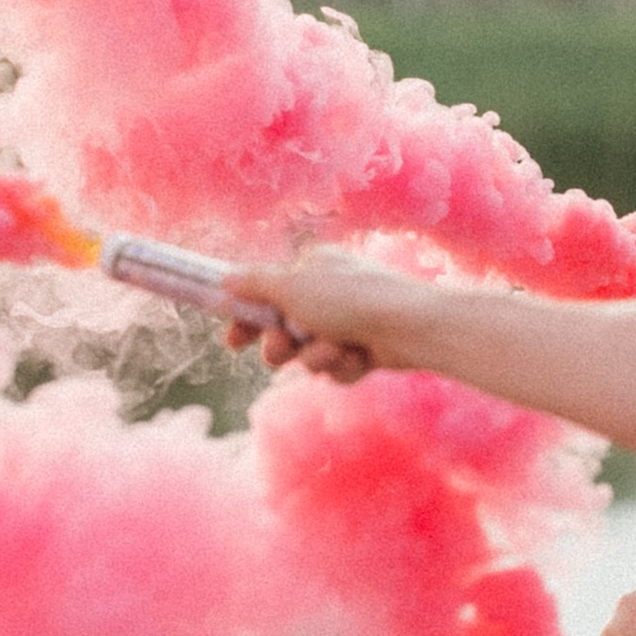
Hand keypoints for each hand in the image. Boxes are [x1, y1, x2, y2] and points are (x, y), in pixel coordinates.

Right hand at [223, 256, 423, 382]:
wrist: (410, 326)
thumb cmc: (349, 299)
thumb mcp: (291, 286)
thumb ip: (254, 283)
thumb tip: (226, 278)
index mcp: (312, 268)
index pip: (266, 295)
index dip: (246, 319)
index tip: (232, 342)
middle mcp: (329, 292)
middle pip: (285, 329)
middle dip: (281, 346)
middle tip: (282, 351)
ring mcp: (349, 322)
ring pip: (310, 353)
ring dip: (317, 357)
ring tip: (333, 350)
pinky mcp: (366, 349)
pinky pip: (338, 367)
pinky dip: (344, 366)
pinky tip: (358, 358)